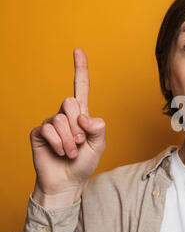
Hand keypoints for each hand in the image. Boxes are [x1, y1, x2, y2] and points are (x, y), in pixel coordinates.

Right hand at [30, 48, 105, 208]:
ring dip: (69, 139)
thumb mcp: (99, 146)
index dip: (80, 69)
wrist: (67, 182)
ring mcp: (51, 123)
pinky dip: (58, 143)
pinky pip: (48, 128)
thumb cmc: (84, 164)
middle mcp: (66, 116)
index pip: (81, 88)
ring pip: (60, 118)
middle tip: (79, 142)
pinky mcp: (39, 132)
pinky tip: (59, 151)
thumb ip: (98, 128)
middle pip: (70, 102)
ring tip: (70, 151)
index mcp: (82, 116)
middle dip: (78, 126)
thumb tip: (85, 116)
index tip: (78, 50)